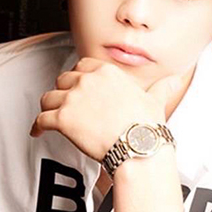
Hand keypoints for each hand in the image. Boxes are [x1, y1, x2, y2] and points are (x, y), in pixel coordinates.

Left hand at [29, 57, 185, 160]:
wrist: (137, 146)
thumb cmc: (146, 127)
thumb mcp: (155, 101)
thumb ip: (161, 87)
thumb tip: (175, 80)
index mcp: (107, 73)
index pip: (83, 65)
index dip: (78, 76)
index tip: (78, 86)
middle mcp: (87, 81)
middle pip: (64, 80)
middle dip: (63, 91)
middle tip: (65, 104)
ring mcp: (73, 99)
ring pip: (48, 98)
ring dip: (48, 107)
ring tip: (50, 117)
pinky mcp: (62, 118)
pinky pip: (41, 119)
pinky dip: (37, 126)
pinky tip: (37, 132)